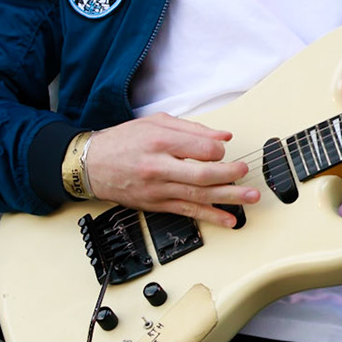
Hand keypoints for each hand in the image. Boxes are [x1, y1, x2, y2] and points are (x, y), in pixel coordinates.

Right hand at [82, 114, 257, 227]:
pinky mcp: (157, 205)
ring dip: (228, 198)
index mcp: (161, 141)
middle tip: (245, 173)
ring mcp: (158, 189)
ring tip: (250, 198)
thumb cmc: (123, 141)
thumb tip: (223, 137)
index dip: (219, 150)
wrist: (91, 165)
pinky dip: (210, 217)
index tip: (223, 150)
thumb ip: (192, 129)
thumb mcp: (156, 122)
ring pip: (199, 196)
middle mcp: (160, 167)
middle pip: (203, 175)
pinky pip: (187, 212)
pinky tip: (228, 219)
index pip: (201, 148)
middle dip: (230, 175)